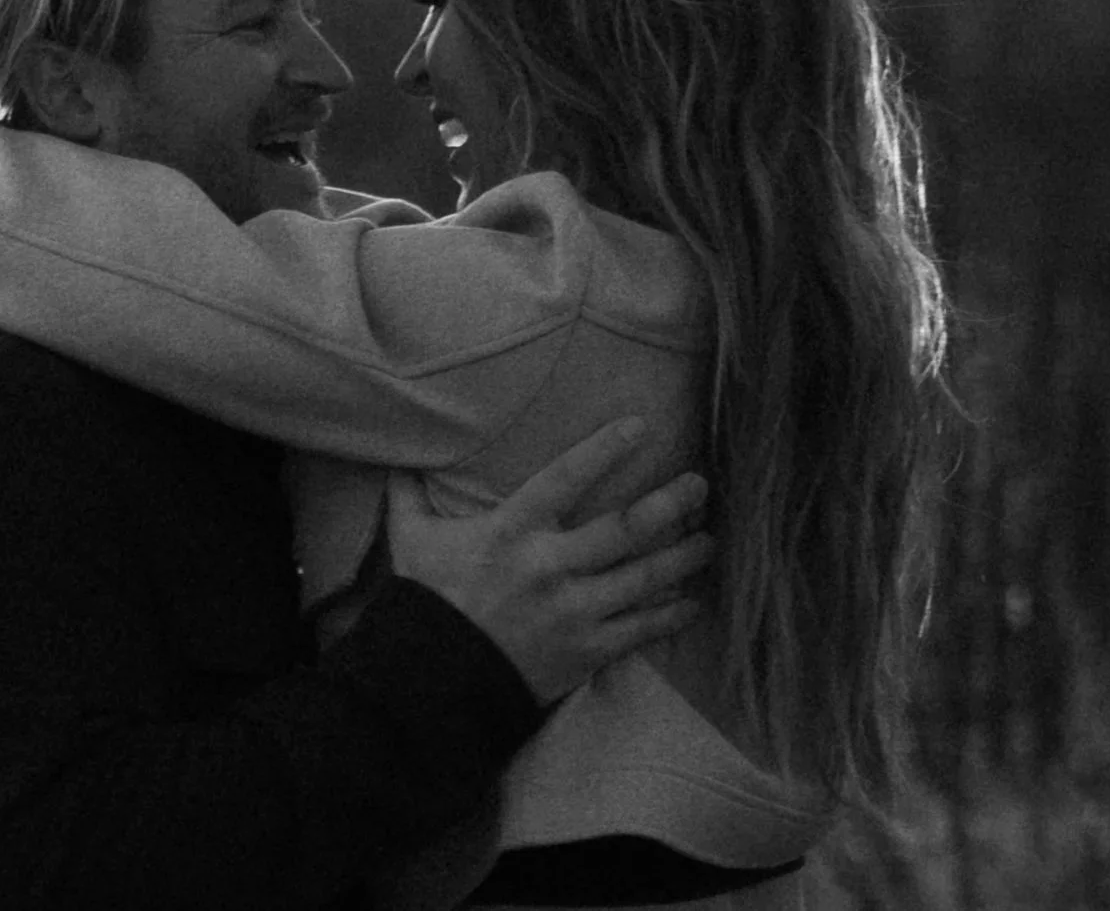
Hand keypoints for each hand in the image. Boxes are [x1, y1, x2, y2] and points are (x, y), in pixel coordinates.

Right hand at [389, 417, 710, 704]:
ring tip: (710, 540)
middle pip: (626, 528)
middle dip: (671, 504)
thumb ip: (410, 495)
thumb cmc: (426, 602)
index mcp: (511, 531)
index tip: (641, 425)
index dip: (605, 449)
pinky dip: (672, 614)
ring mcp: (574, 611)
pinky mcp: (586, 650)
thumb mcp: (412, 541)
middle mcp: (550, 567)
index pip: (566, 478)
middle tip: (700, 486)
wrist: (433, 683)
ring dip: (684, 557)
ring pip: (645, 577)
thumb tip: (400, 455)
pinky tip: (694, 601)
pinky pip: (642, 629)